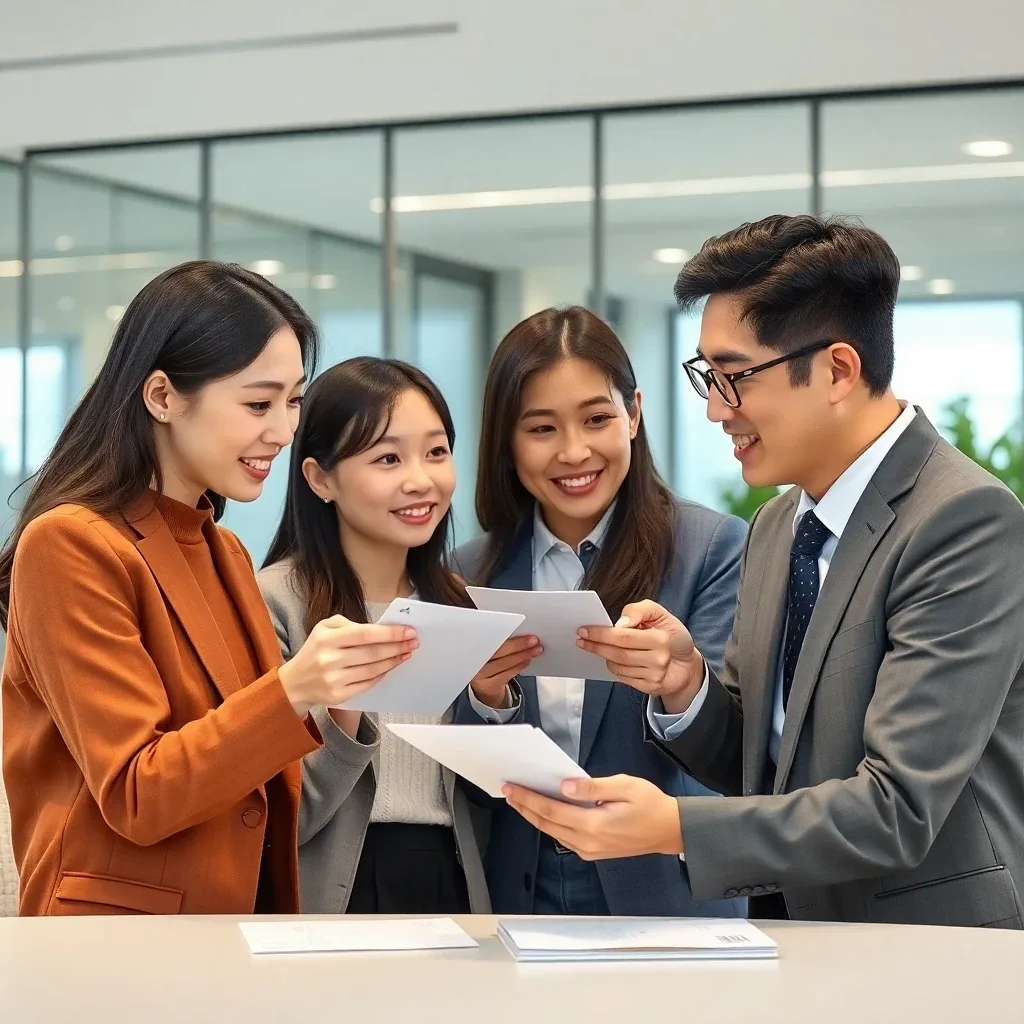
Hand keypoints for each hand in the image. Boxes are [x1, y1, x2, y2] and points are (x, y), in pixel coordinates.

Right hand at [278, 615, 417, 716]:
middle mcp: (329, 659)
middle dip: (397, 646)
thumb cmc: (315, 650)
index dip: (390, 633)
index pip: (365, 634)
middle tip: (414, 642)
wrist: (294, 683)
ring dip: (393, 661)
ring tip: (406, 653)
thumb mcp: (323, 628)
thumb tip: (379, 630)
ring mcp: (334, 680)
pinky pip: (367, 684)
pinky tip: (390, 667)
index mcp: (327, 638)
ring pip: (373, 669)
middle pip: (372, 653)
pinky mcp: (339, 696)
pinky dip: (381, 674)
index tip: (409, 631)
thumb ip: (349, 624)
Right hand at [469, 635, 540, 708]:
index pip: (488, 637)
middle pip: (497, 650)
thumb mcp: (492, 649)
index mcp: (474, 646)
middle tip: (533, 640)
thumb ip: (501, 641)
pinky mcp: (488, 685)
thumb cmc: (492, 663)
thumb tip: (522, 633)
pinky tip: (527, 660)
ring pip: (503, 663)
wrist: (486, 687)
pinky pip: (506, 674)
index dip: (502, 631)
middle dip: (517, 644)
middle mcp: (475, 660)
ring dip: (522, 655)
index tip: (516, 625)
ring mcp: (480, 674)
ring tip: (536, 650)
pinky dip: (519, 666)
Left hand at [502, 776, 682, 858]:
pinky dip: (550, 823)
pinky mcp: (593, 851)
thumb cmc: (650, 805)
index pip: (551, 810)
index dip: (528, 799)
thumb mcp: (624, 786)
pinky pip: (564, 837)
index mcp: (595, 825)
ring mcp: (590, 849)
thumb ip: (593, 787)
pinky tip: (544, 811)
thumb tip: (566, 786)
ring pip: (553, 832)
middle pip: (546, 824)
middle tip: (508, 792)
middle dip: (525, 807)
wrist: (669, 830)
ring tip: (520, 800)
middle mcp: (588, 842)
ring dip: (535, 816)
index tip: (512, 788)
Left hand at [576, 599, 704, 713]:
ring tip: (598, 648)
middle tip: (581, 640)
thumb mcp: (659, 614)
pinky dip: (615, 669)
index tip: (584, 630)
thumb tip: (620, 622)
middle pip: (618, 653)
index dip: (601, 634)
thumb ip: (639, 610)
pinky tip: (613, 660)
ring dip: (604, 657)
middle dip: (596, 646)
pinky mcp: (650, 687)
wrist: (685, 664)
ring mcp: (655, 675)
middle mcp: (659, 658)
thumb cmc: (669, 635)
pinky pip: (624, 678)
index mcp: (660, 638)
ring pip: (619, 667)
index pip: (623, 636)